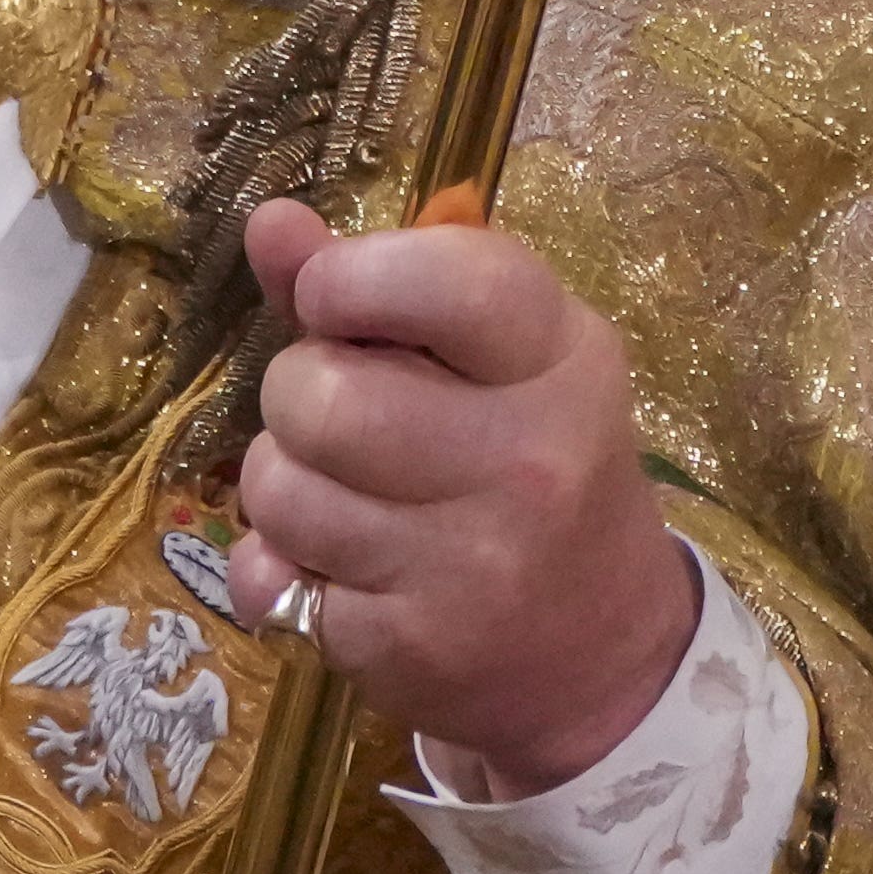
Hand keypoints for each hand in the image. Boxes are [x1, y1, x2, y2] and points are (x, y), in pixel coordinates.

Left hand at [216, 195, 697, 800]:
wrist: (601, 651)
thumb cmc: (527, 466)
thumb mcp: (485, 357)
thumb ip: (372, 283)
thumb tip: (271, 222)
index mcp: (560, 358)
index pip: (451, 282)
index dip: (350, 278)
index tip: (328, 299)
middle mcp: (531, 459)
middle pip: (321, 394)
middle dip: (297, 396)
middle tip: (339, 419)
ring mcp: (476, 562)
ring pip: (278, 488)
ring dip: (282, 487)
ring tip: (345, 498)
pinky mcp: (414, 646)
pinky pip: (274, 578)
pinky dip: (286, 573)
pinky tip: (351, 576)